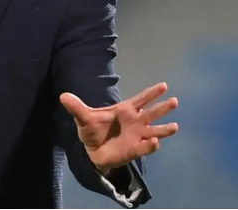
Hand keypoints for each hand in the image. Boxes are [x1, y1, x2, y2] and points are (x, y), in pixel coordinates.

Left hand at [59, 82, 178, 171]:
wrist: (92, 151)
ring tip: (174, 126)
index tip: (164, 85)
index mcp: (125, 111)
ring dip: (164, 129)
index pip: (141, 100)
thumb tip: (63, 95)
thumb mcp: (83, 118)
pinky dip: (150, 145)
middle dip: (163, 108)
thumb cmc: (92, 130)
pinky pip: (146, 147)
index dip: (152, 93)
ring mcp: (137, 136)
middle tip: (174, 101)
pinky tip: (154, 142)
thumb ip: (76, 107)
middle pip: (152, 113)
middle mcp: (135, 122)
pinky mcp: (135, 150)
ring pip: (155, 131)